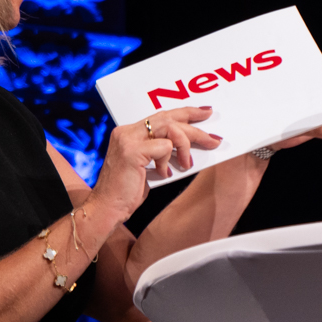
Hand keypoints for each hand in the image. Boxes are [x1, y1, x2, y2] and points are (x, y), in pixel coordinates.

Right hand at [90, 107, 222, 216]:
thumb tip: (189, 145)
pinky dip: (168, 161)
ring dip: (186, 145)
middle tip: (213, 138)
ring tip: (188, 163)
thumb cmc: (127, 191)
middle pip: (169, 118)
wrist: (107, 208)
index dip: (185, 113)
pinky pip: (164, 147)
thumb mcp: (147, 165)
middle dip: (195, 127)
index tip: (204, 112)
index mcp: (128, 132)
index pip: (161, 115)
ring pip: (170, 129)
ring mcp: (128, 140)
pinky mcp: (132, 152)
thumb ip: (161, 151)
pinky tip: (164, 174)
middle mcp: (126, 131)